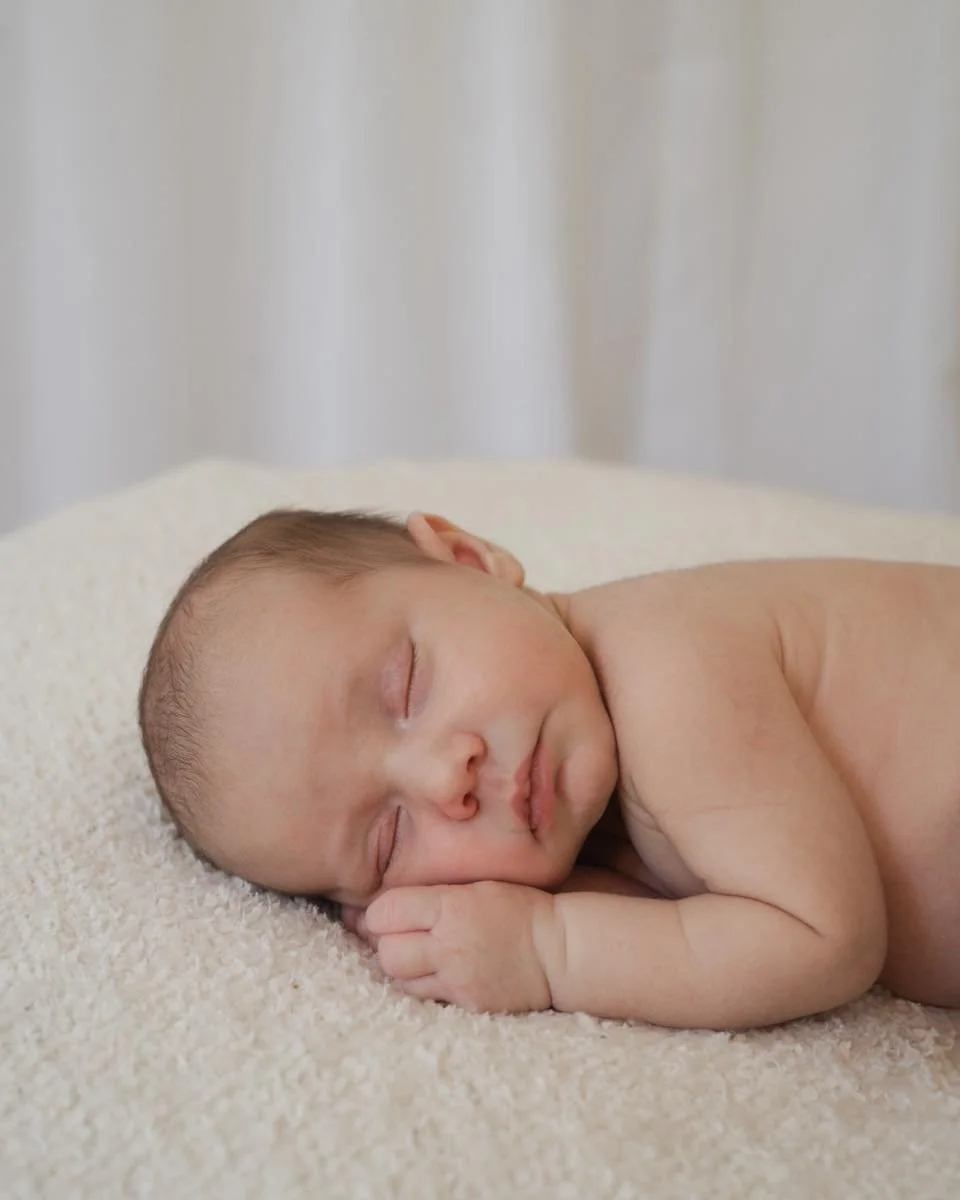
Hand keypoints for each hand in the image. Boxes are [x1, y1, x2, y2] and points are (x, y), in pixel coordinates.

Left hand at [362, 881, 558, 1012]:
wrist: (559, 950)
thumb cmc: (517, 909)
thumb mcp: (475, 887)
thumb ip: (432, 897)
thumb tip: (383, 910)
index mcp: (451, 906)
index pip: (385, 912)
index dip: (378, 914)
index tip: (388, 914)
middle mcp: (450, 944)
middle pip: (387, 952)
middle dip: (386, 944)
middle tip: (401, 937)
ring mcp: (458, 978)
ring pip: (400, 980)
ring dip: (402, 968)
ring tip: (419, 957)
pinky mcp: (467, 1004)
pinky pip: (426, 999)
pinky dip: (424, 987)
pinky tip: (438, 974)